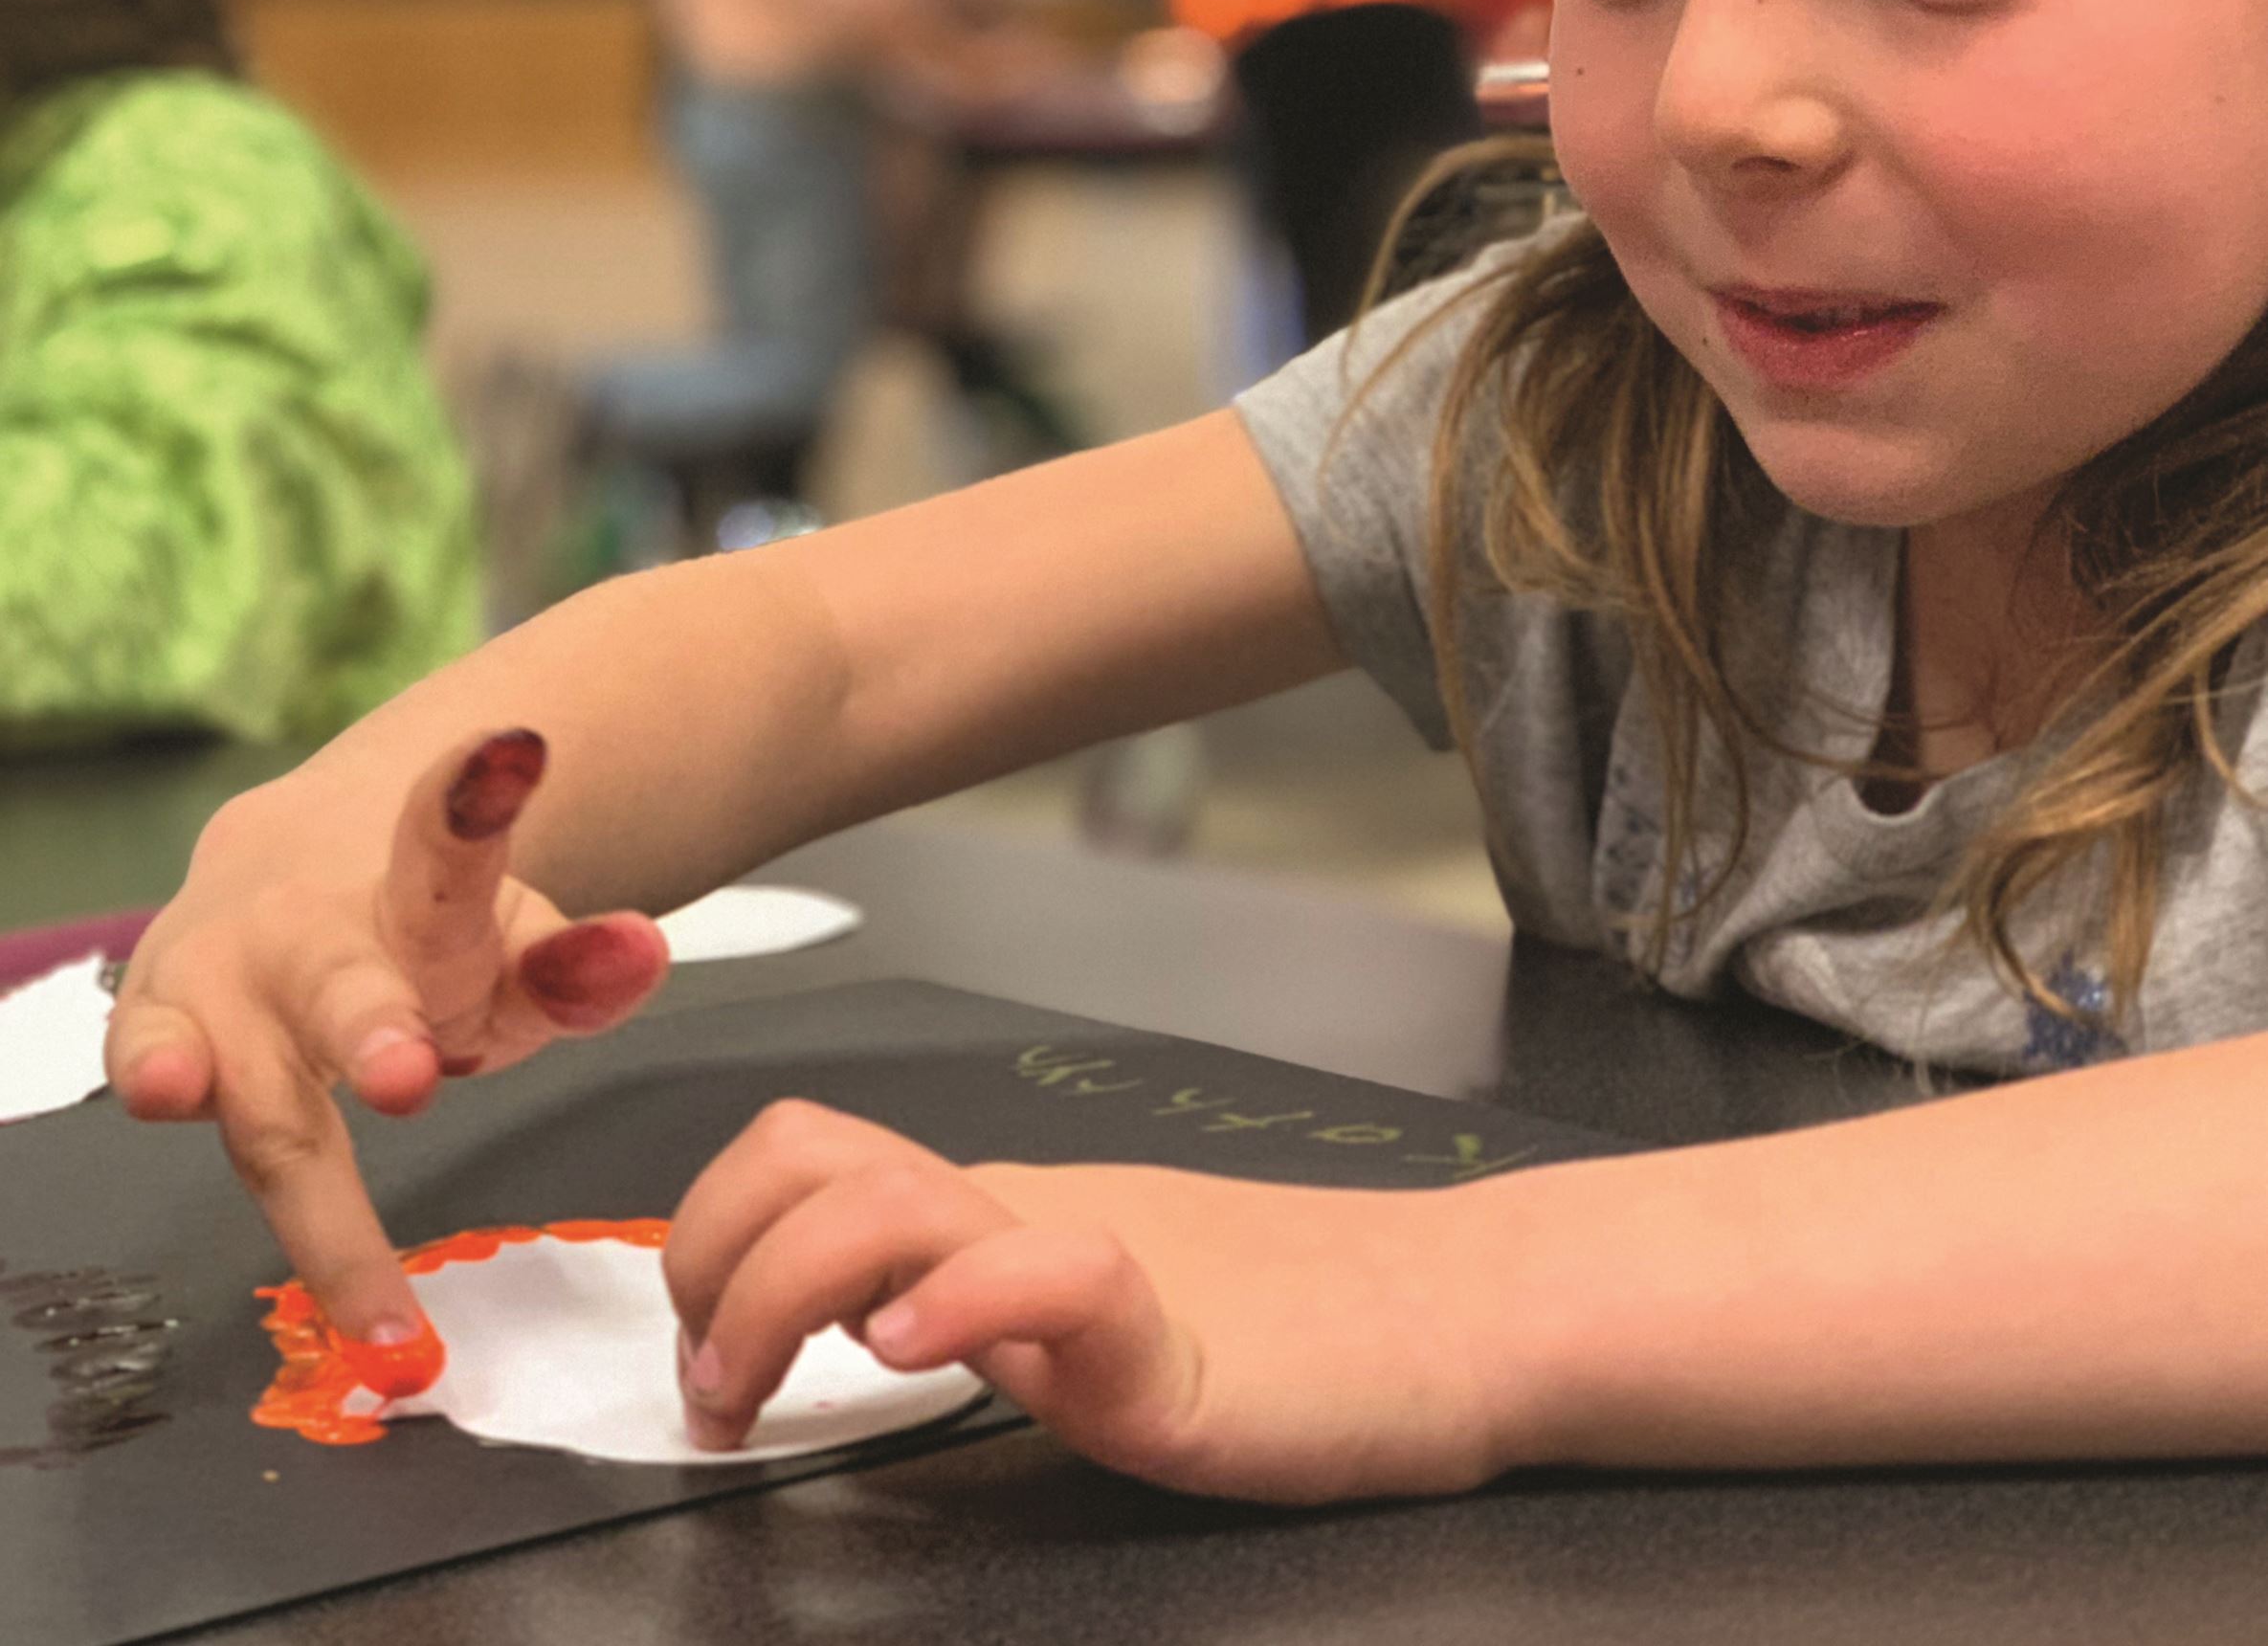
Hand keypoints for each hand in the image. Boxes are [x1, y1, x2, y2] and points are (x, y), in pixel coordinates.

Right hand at [107, 730, 669, 1345]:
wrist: (282, 886)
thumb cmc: (420, 946)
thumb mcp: (509, 952)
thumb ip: (576, 971)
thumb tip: (643, 952)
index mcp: (417, 897)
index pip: (449, 851)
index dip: (474, 804)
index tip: (513, 750)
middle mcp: (309, 928)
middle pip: (342, 988)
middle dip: (370, 1029)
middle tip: (409, 1072)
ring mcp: (221, 978)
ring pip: (258, 1073)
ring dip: (283, 1116)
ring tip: (294, 1117)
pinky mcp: (151, 1026)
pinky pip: (150, 1063)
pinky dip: (156, 1075)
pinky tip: (168, 1091)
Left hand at [663, 1101, 1519, 1502]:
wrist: (1444, 1315)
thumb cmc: (1277, 1319)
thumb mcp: (1071, 1298)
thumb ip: (966, 1295)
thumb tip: (834, 1322)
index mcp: (987, 1210)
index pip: (800, 1156)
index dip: (706, 1240)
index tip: (697, 1366)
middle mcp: (1015, 1214)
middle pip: (806, 1151)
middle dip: (706, 1262)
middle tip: (715, 1390)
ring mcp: (1089, 1263)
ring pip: (888, 1201)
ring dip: (778, 1293)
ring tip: (766, 1393)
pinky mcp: (1175, 1341)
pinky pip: (1055, 1281)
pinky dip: (961, 1306)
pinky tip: (918, 1357)